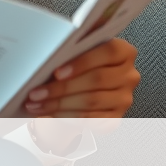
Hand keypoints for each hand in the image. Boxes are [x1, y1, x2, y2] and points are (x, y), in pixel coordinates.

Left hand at [24, 39, 138, 117]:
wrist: (82, 87)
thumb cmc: (79, 63)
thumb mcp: (78, 49)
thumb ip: (73, 45)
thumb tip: (52, 45)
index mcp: (124, 51)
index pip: (108, 52)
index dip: (82, 63)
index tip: (57, 72)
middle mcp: (129, 75)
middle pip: (96, 80)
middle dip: (62, 88)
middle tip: (36, 92)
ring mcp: (124, 99)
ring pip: (91, 102)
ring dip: (59, 105)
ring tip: (36, 104)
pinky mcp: (116, 118)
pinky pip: (91, 120)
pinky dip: (66, 117)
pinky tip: (48, 114)